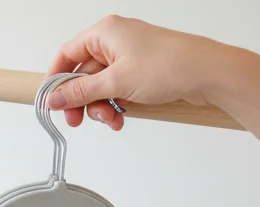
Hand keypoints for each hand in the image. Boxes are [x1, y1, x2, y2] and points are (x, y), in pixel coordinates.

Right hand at [46, 16, 232, 129]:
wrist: (208, 73)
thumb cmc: (169, 65)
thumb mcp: (116, 82)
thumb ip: (80, 92)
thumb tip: (55, 98)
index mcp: (105, 33)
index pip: (67, 55)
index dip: (56, 79)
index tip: (52, 102)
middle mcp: (115, 41)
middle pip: (83, 75)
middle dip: (82, 100)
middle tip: (78, 120)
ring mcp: (129, 57)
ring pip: (100, 87)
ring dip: (100, 107)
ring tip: (111, 119)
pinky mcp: (141, 72)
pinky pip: (117, 91)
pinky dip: (115, 106)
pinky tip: (121, 117)